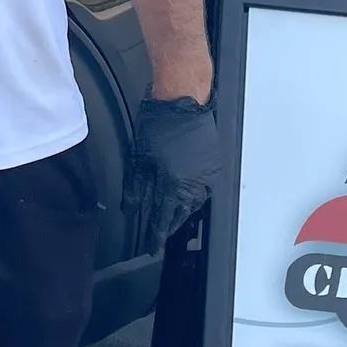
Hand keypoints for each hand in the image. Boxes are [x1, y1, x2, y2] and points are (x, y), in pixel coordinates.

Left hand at [124, 95, 224, 252]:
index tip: (153, 246)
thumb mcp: (140, 156)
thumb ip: (137, 187)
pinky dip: (194, 197)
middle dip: (170, 225)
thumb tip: (132, 208)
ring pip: (194, 203)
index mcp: (174, 183)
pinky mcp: (214, 163)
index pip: (163, 218)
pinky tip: (187, 198)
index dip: (156, 234)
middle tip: (162, 234)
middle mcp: (194, 183)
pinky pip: (204, 189)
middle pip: (181, 214)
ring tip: (173, 219)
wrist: (183, 99)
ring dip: (182, 212)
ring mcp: (207, 174)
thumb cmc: (160, 123)